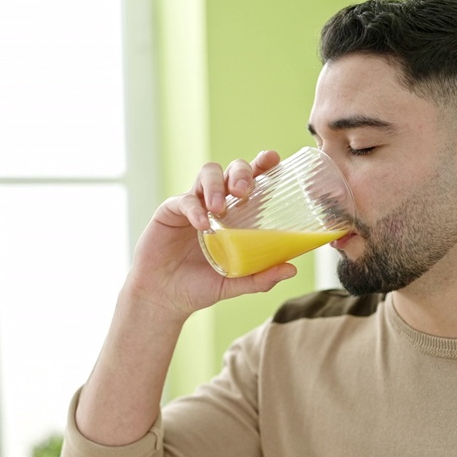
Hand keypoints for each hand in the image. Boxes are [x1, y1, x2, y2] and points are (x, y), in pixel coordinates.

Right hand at [125, 150, 297, 319]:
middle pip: (231, 170)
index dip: (262, 166)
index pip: (252, 182)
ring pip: (207, 174)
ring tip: (220, 208)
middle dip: (240, 173)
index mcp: (236, 215)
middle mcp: (216, 203)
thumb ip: (260, 277)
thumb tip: (291, 269)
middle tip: (244, 191)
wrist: (165, 298)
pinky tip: (202, 224)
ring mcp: (193, 204)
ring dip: (217, 186)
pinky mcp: (170, 211)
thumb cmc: (200, 287)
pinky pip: (184, 200)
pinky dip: (194, 209)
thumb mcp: (234, 284)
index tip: (273, 159)